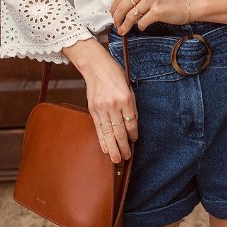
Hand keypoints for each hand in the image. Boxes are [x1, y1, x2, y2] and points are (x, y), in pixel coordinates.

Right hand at [82, 46, 138, 162]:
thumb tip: (132, 123)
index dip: (133, 134)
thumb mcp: (128, 86)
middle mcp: (114, 105)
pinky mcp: (92, 109)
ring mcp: (102, 108)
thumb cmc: (115, 74)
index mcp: (126, 98)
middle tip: (126, 157)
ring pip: (108, 133)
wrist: (96, 66)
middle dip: (123, 146)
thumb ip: (130, 105)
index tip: (134, 141)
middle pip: (119, 131)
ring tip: (117, 159)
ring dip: (113, 148)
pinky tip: (105, 149)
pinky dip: (102, 139)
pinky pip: (98, 128)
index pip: (131, 122)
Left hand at [110, 0, 189, 33]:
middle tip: (116, 25)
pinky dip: (140, 26)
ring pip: (131, 15)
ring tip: (123, 31)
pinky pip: (141, 22)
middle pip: (123, 5)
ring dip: (125, 25)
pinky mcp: (157, 11)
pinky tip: (141, 27)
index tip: (112, 14)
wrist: (189, 3)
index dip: (114, 6)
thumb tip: (120, 9)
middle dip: (117, 18)